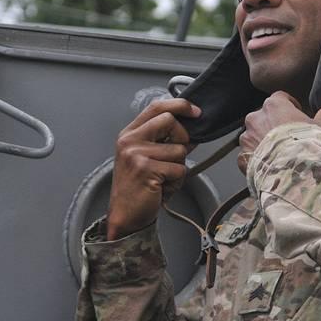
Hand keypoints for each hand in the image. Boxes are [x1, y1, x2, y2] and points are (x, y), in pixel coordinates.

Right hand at [107, 98, 199, 239]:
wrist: (125, 215)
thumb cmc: (138, 188)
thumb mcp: (147, 158)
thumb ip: (165, 141)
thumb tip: (192, 133)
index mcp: (129, 134)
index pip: (157, 107)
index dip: (180, 105)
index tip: (196, 111)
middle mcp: (130, 140)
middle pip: (170, 121)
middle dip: (182, 138)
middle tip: (174, 158)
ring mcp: (136, 154)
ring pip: (179, 149)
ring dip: (178, 168)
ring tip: (162, 179)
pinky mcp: (146, 169)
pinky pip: (178, 169)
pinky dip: (176, 182)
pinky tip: (162, 188)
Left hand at [238, 92, 320, 172]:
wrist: (291, 172)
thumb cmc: (306, 146)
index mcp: (274, 105)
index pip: (280, 98)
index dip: (289, 106)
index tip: (297, 115)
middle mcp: (256, 118)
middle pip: (264, 117)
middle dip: (274, 125)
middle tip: (288, 138)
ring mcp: (247, 138)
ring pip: (253, 136)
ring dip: (263, 142)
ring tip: (279, 154)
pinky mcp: (243, 156)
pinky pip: (248, 155)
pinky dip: (256, 159)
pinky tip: (268, 166)